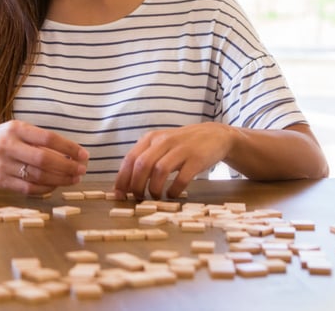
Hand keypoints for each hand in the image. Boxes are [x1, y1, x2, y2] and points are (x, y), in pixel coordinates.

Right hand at [0, 120, 88, 194]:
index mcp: (14, 129)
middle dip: (67, 166)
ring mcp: (3, 165)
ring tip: (73, 179)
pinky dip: (45, 188)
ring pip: (38, 176)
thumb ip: (38, 139)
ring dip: (60, 179)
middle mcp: (8, 146)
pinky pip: (28, 188)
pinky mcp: (0, 182)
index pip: (47, 138)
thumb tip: (69, 152)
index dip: (69, 147)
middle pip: (44, 160)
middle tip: (82, 170)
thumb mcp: (16, 130)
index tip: (84, 154)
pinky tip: (56, 185)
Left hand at [114, 122, 233, 198]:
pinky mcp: (197, 159)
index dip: (122, 178)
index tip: (119, 194)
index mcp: (151, 138)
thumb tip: (126, 185)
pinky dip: (174, 189)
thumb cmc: (182, 145)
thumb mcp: (161, 146)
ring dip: (154, 188)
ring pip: (160, 170)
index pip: (130, 158)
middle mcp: (163, 141)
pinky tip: (172, 194)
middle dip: (136, 185)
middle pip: (142, 164)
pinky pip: (182, 177)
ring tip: (156, 197)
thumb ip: (145, 160)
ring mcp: (181, 149)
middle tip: (138, 198)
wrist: (214, 135)